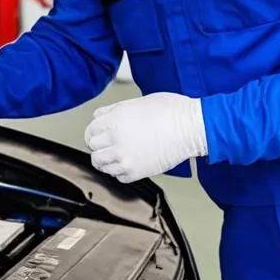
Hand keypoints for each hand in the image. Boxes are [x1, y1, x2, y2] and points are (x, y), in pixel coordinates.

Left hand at [84, 92, 206, 182]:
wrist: (190, 127)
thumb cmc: (170, 110)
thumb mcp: (136, 102)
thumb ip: (114, 111)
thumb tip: (100, 117)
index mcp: (114, 120)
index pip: (90, 132)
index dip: (93, 133)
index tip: (98, 136)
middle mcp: (115, 140)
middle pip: (93, 149)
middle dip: (99, 147)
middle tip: (108, 146)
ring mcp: (125, 158)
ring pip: (102, 165)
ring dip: (107, 161)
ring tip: (116, 157)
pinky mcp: (136, 172)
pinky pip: (118, 177)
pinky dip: (120, 172)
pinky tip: (128, 164)